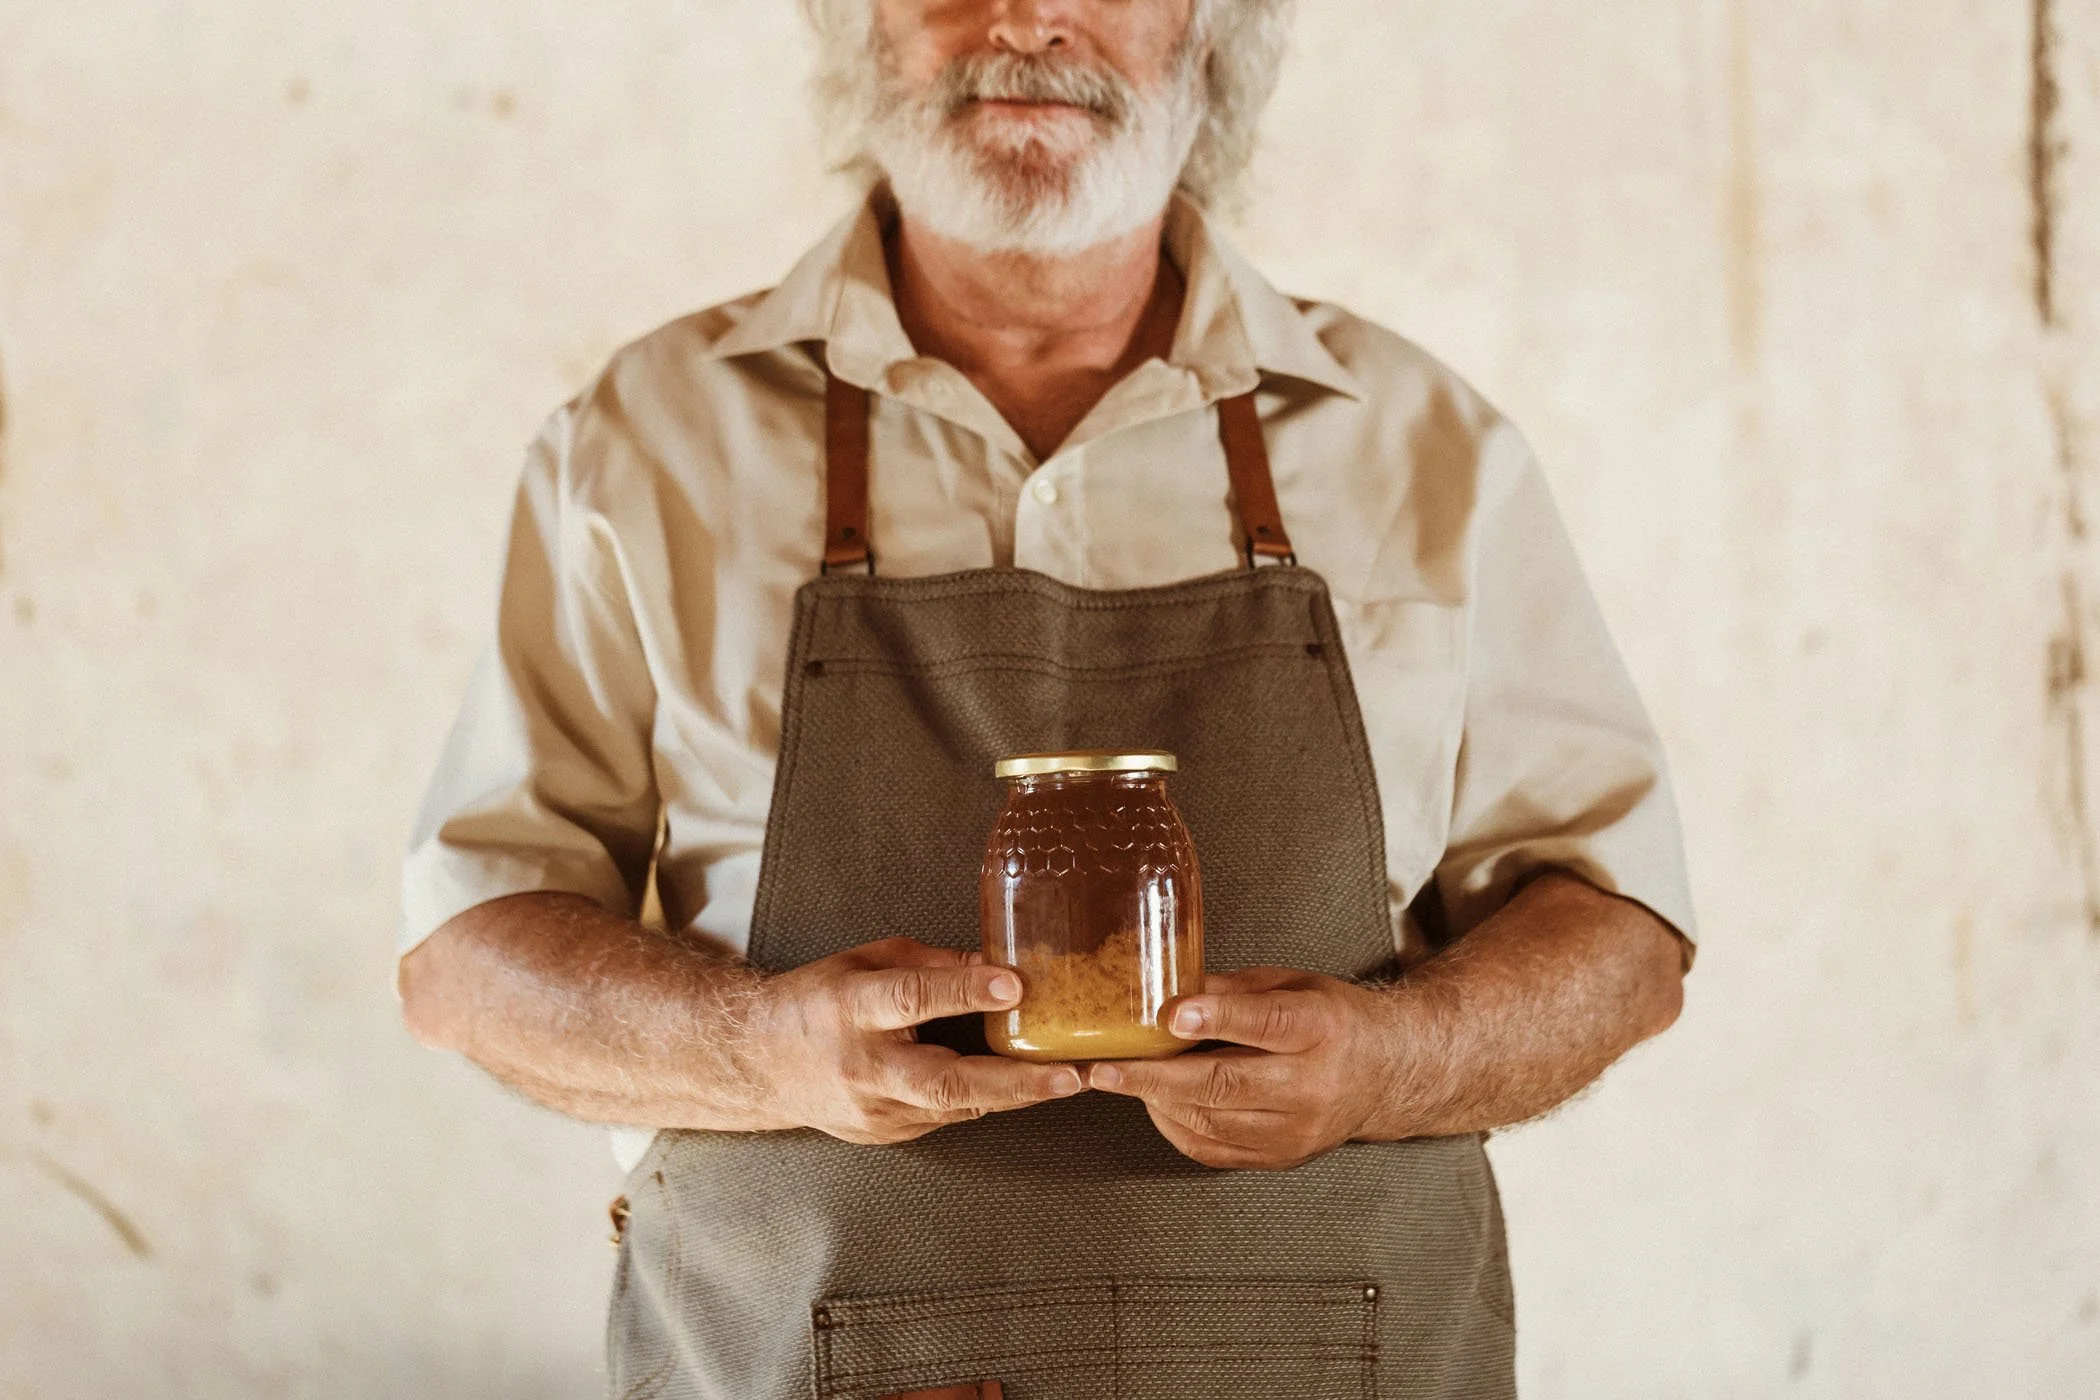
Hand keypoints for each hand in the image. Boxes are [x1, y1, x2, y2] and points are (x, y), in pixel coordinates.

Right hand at [751, 936, 1083, 1143]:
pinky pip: (943, 1116)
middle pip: (944, 1081)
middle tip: (1068, 1075)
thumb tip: (995, 964)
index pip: (912, 999)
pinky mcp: (884, 1134)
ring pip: (954, 1106)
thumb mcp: (865, 960)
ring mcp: (872, 1110)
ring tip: (1065, 1079)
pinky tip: (1012, 1087)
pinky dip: (980, 1100)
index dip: (964, 992)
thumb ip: (931, 964)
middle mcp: (862, 1066)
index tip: (1013, 986)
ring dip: (1013, 1094)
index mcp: (851, 1008)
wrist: (757, 1063)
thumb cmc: (815, 1000)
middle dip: (1013, 1081)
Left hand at [1086, 966, 1395, 1169]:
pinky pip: (1212, 1149)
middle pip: (1225, 1084)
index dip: (1215, 1018)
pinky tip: (1156, 1101)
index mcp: (1319, 1028)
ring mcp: (1297, 1130)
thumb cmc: (1332, 1021)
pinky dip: (1174, 1126)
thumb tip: (1167, 989)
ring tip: (1122, 1078)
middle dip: (1155, 1077)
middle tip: (1105, 1068)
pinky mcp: (1281, 1157)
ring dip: (1157, 1100)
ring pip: (1211, 1121)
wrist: (1384, 1074)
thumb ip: (1231, 989)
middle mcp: (1312, 1085)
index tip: (1171, 1015)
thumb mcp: (1290, 984)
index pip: (1264, 1024)